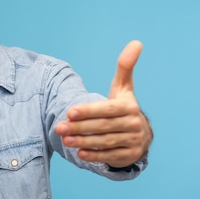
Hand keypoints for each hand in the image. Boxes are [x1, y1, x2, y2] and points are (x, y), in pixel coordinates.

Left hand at [55, 40, 152, 167]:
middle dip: (79, 127)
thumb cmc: (124, 107)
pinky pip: (110, 156)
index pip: (106, 109)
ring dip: (83, 141)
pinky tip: (79, 154)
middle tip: (58, 127)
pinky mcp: (129, 156)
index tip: (69, 112)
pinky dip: (95, 156)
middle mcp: (133, 124)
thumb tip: (136, 42)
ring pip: (104, 142)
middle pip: (102, 127)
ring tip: (64, 140)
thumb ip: (125, 67)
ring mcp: (133, 141)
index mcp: (129, 106)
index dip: (88, 111)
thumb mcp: (124, 88)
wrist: (141, 134)